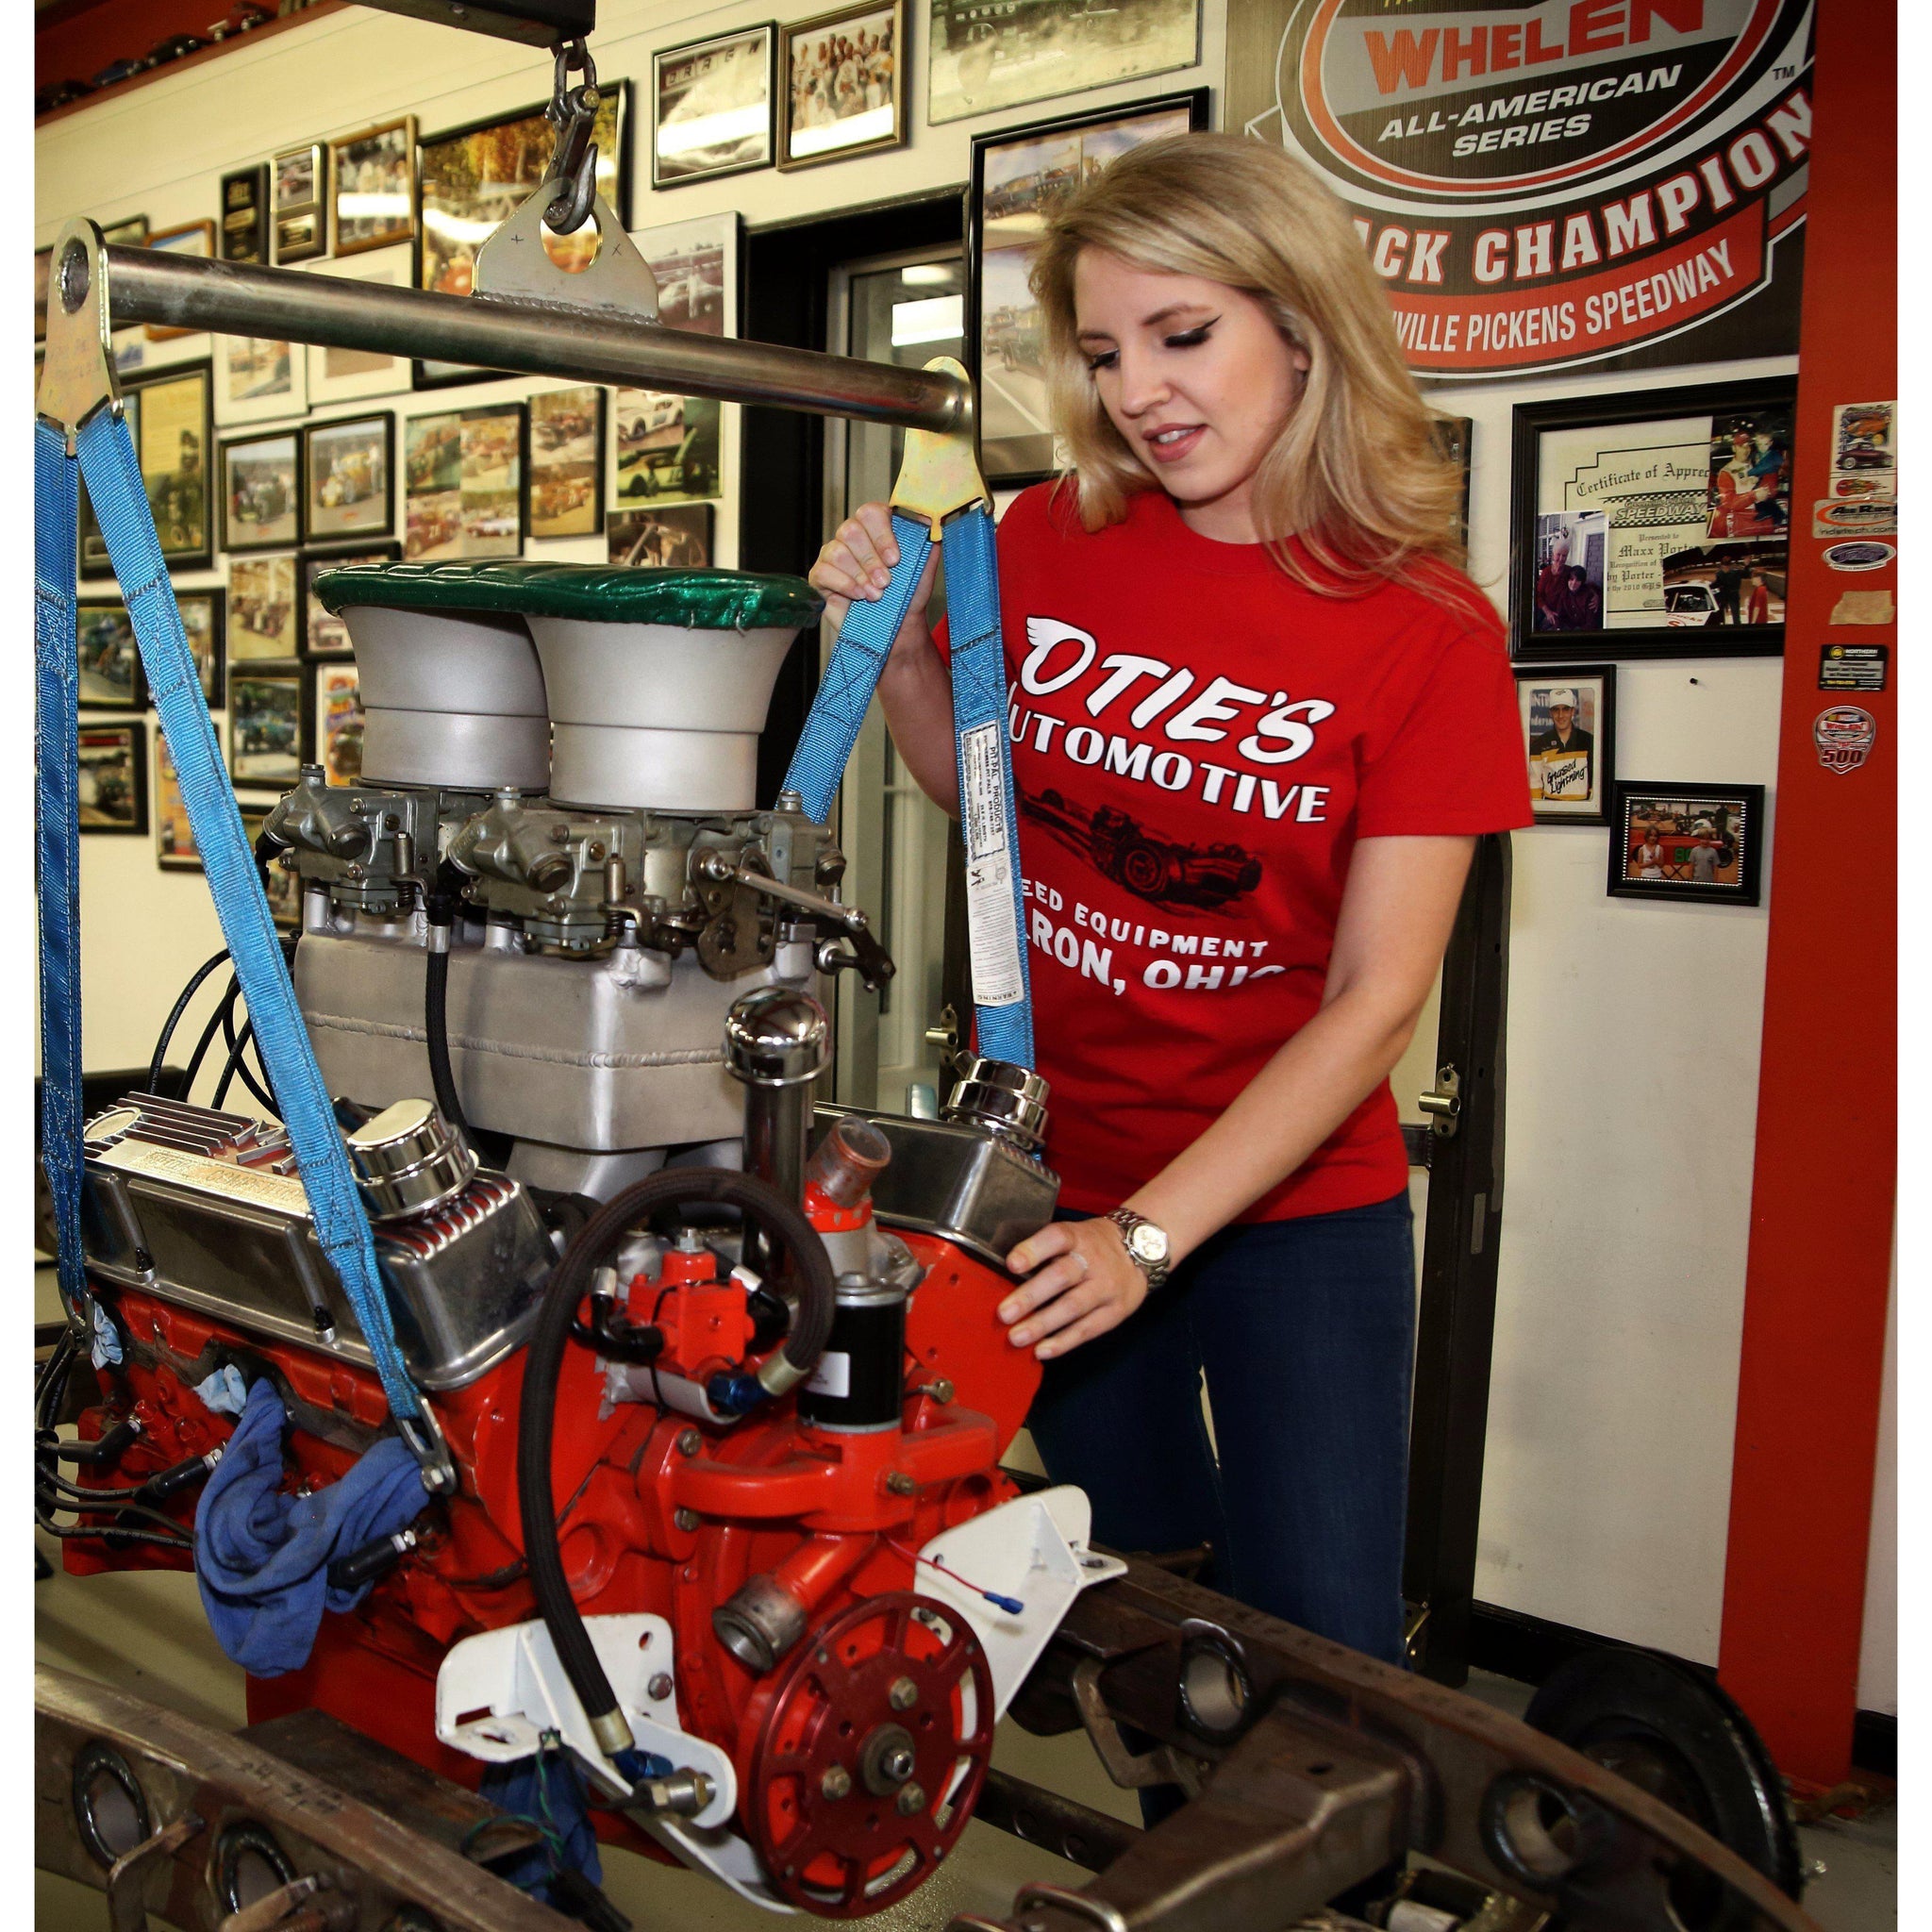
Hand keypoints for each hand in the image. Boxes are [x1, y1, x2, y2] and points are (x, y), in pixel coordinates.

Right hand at [808, 501, 938, 636]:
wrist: (897, 628)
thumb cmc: (908, 595)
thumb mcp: (924, 566)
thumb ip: (928, 540)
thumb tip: (930, 518)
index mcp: (876, 527)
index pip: (871, 513)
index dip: (882, 535)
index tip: (895, 559)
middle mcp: (852, 536)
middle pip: (850, 530)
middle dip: (870, 559)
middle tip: (885, 582)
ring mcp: (833, 554)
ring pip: (837, 551)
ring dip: (860, 575)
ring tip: (876, 594)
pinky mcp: (820, 575)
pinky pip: (824, 572)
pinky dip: (845, 585)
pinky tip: (859, 596)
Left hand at [998, 1220, 1147, 1359]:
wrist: (1142, 1251)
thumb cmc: (1093, 1245)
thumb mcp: (1074, 1235)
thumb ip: (1045, 1251)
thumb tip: (1004, 1274)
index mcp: (1078, 1237)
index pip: (1056, 1238)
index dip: (1033, 1250)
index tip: (1011, 1264)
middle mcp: (1094, 1261)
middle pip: (1061, 1277)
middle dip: (1031, 1296)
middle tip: (1004, 1313)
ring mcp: (1106, 1287)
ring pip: (1073, 1306)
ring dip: (1043, 1324)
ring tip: (1017, 1337)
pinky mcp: (1115, 1311)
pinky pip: (1087, 1329)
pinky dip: (1063, 1342)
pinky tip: (1042, 1350)